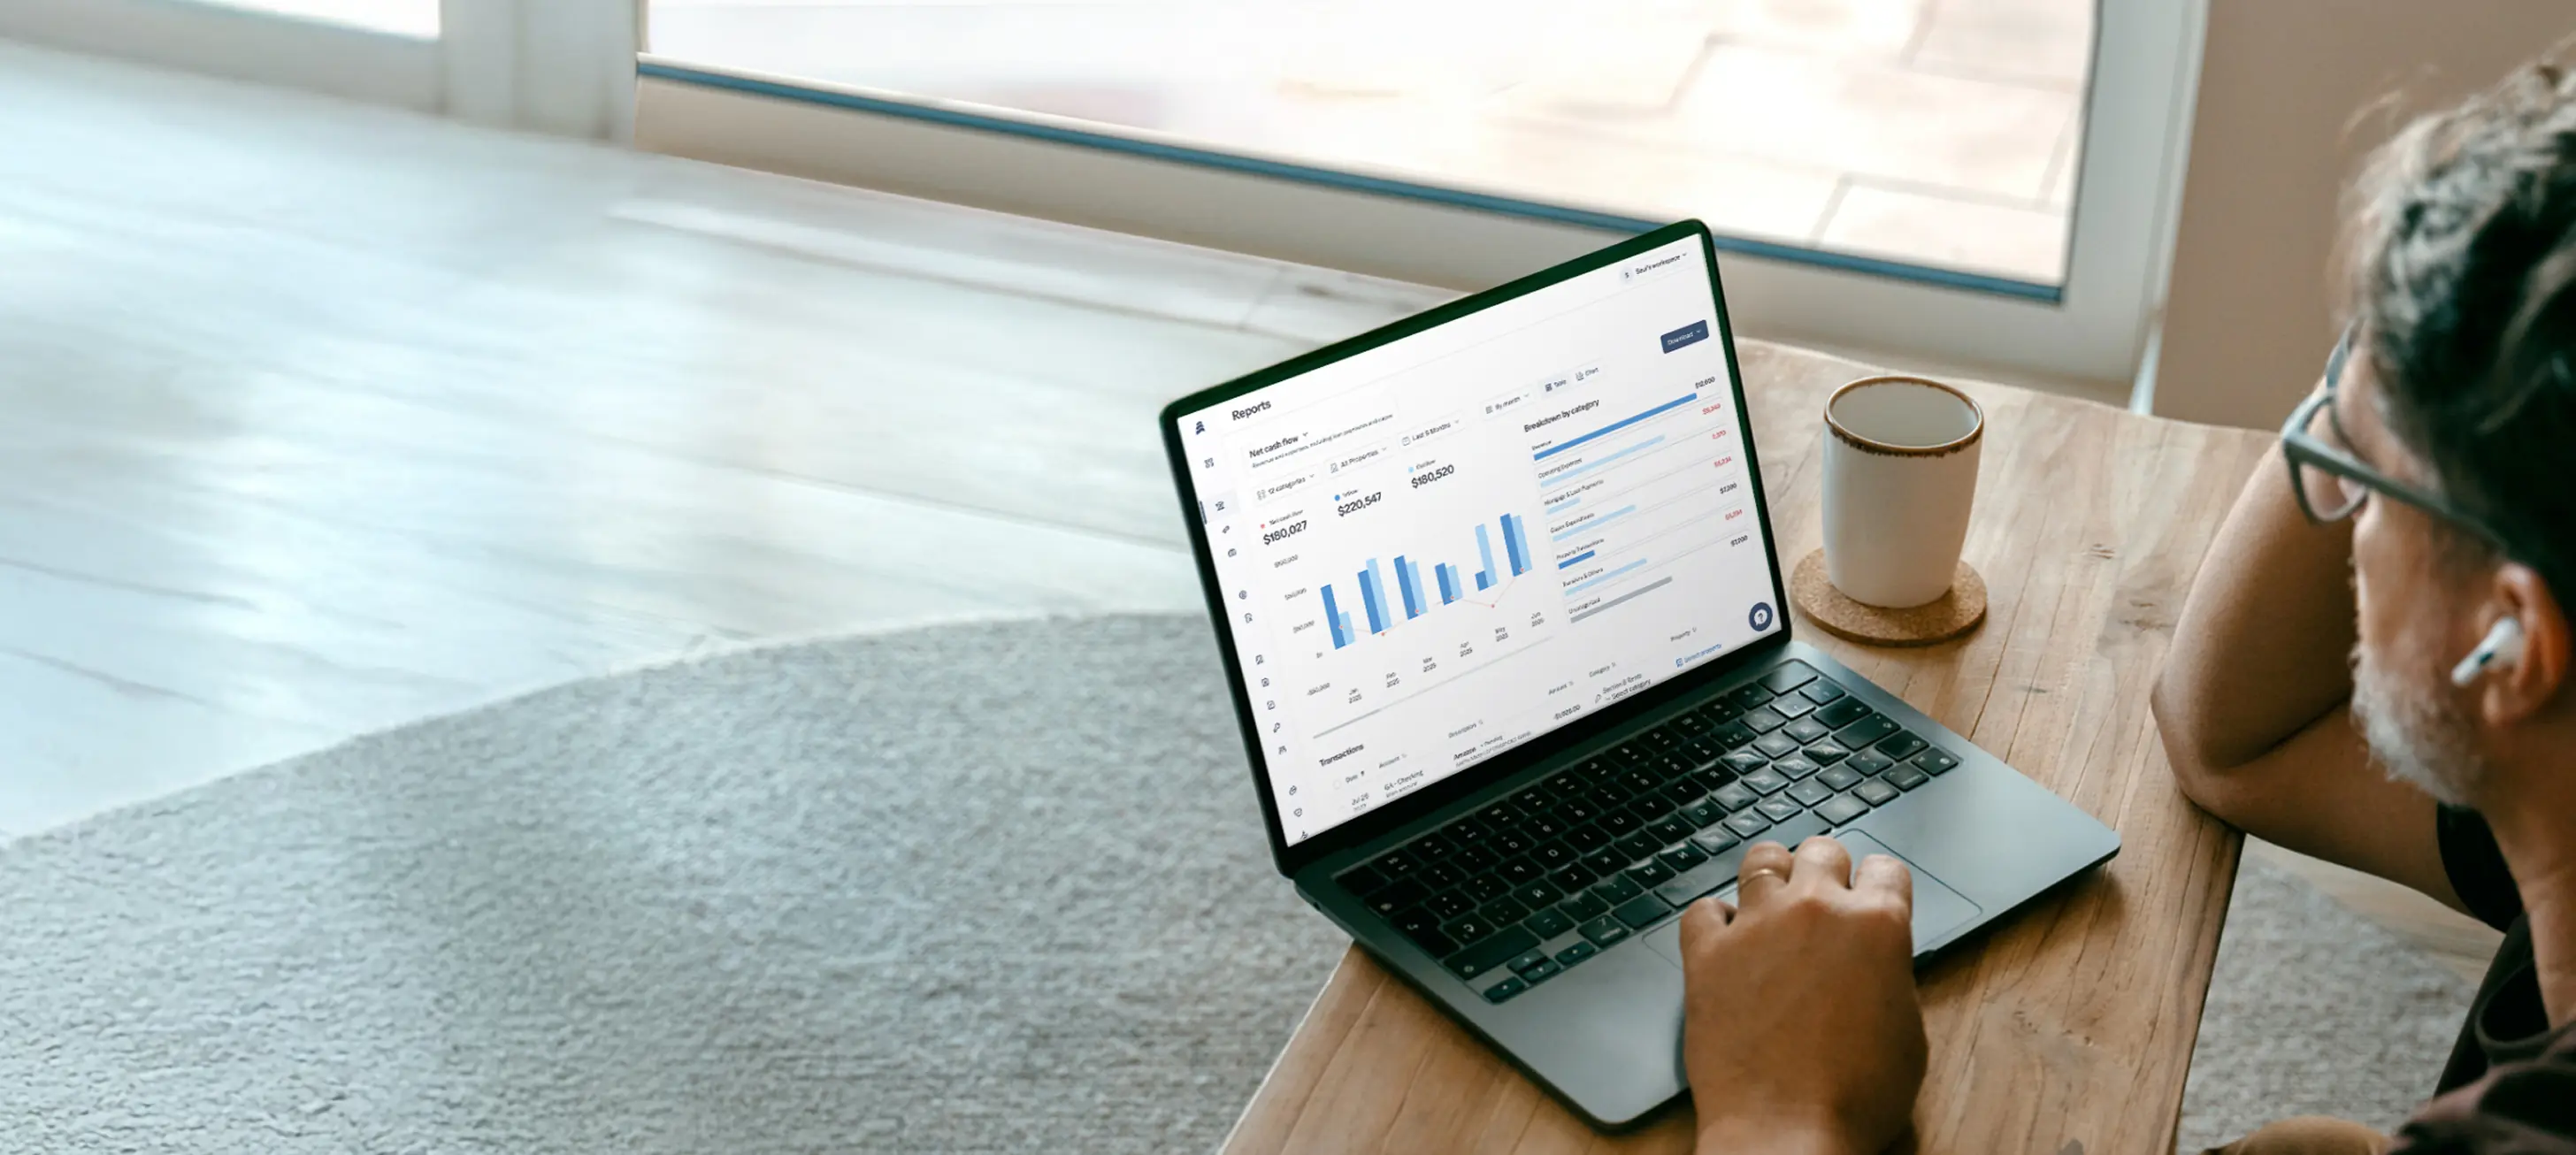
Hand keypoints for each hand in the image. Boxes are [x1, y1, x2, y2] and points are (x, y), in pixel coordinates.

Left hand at [1680, 836, 1925, 1154]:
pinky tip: (1725, 939)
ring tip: (1771, 901)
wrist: (1787, 1131)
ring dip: (1771, 876)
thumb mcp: (1907, 1032)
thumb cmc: (1854, 1097)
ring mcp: (1756, 926)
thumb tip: (1875, 962)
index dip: (1881, 883)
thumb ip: (1890, 975)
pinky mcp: (1706, 952)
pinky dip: (1714, 919)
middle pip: (1821, 850)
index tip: (1872, 894)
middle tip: (1821, 897)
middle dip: (1825, 870)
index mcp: (1878, 925)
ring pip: (1760, 859)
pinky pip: (1702, 907)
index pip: (1886, 867)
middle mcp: (1816, 910)